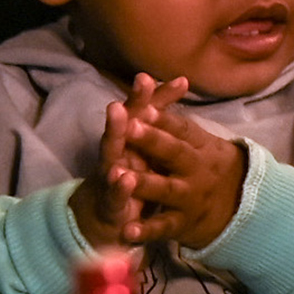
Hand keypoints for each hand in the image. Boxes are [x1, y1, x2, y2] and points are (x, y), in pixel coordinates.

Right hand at [68, 69, 172, 245]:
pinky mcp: (112, 202)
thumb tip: (183, 79)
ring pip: (111, 157)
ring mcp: (111, 176)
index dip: (145, 96)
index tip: (149, 78)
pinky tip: (122, 179)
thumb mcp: (148, 143)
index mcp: (130, 137)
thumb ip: (162, 113)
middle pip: (119, 130)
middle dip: (120, 116)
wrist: (110, 214)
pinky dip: (118, 188)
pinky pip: (116, 195)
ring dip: (112, 141)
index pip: (138, 112)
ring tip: (115, 127)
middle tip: (119, 104)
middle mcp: (118, 151)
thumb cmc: (134, 170)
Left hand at [126, 95, 246, 253]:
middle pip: (174, 153)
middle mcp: (196, 169)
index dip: (163, 118)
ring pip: (165, 189)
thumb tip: (174, 80)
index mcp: (200, 146)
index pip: (182, 128)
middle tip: (129, 126)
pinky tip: (126, 231)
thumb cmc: (209, 167)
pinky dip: (144, 231)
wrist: (239, 208)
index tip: (145, 105)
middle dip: (152, 140)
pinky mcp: (182, 224)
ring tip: (118, 174)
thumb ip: (181, 120)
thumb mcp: (202, 143)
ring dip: (143, 182)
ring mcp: (189, 197)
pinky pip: (162, 227)